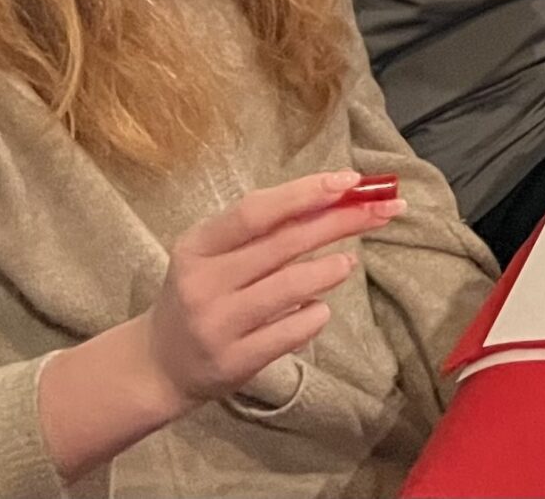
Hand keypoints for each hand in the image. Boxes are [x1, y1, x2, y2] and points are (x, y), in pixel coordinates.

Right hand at [147, 172, 400, 406]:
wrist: (160, 365)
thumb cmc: (203, 293)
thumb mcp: (216, 255)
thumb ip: (265, 229)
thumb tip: (336, 195)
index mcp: (197, 246)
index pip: (255, 211)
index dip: (305, 193)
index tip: (351, 180)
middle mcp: (202, 283)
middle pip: (284, 243)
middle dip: (341, 221)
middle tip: (384, 210)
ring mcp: (217, 324)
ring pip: (293, 286)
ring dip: (332, 269)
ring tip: (347, 262)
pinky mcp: (235, 361)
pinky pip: (294, 330)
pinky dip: (317, 313)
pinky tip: (317, 307)